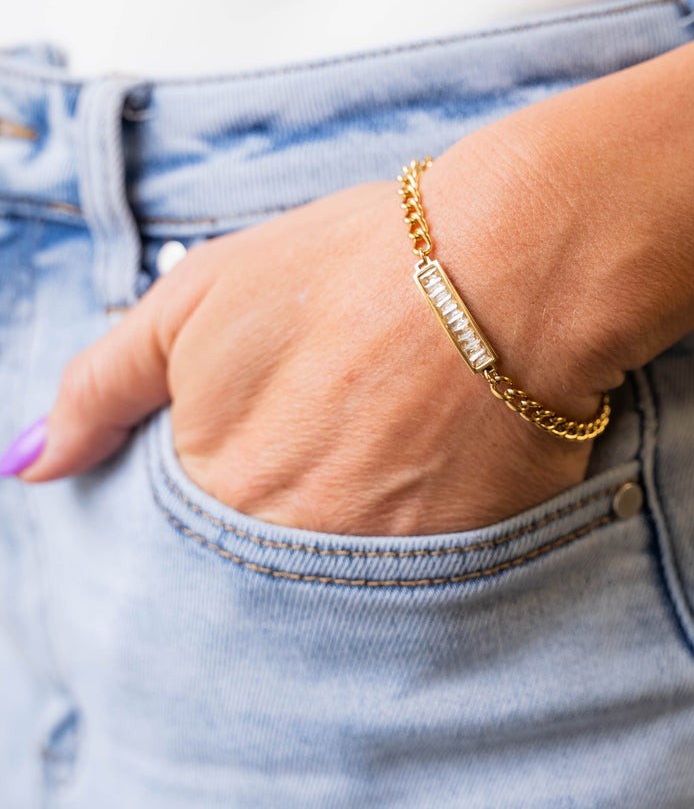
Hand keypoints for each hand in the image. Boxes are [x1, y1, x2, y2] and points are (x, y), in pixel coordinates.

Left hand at [16, 169, 600, 535]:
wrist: (506, 265)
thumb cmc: (353, 265)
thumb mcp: (201, 299)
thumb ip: (102, 387)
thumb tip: (25, 466)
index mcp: (220, 486)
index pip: (188, 527)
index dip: (231, 465)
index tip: (273, 426)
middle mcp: (297, 544)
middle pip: (268, 552)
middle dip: (293, 494)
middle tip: (340, 424)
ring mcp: (388, 562)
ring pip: (346, 566)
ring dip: (358, 510)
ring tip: (392, 431)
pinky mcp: (469, 557)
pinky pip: (426, 566)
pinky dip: (423, 515)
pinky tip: (440, 450)